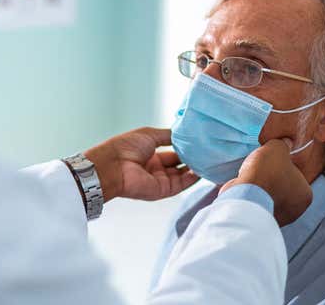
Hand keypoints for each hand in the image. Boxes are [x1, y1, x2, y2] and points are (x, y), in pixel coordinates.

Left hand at [84, 128, 199, 201]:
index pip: (174, 151)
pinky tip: (203, 169)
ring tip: (211, 158)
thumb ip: (169, 136)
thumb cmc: (126, 147)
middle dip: (194, 158)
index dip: (186, 148)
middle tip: (209, 151)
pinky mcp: (163, 190)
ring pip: (183, 175)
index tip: (201, 143)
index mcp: (150, 154)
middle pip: (180, 164)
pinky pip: (182, 185)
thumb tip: (184, 134)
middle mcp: (156, 168)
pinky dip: (193, 178)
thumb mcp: (150, 134)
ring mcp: (160, 180)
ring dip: (196, 168)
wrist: (113, 165)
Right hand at [221, 139, 311, 226]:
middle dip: (271, 177)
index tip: (271, 160)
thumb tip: (285, 142)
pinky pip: (257, 202)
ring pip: (269, 195)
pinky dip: (251, 195)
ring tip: (250, 177)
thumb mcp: (277, 149)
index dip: (281, 164)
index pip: (295, 174)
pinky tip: (245, 188)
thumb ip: (283, 144)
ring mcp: (277, 217)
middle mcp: (295, 210)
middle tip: (260, 168)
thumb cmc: (266, 172)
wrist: (245, 196)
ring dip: (260, 186)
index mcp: (306, 194)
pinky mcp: (260, 219)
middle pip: (282, 186)